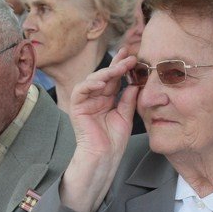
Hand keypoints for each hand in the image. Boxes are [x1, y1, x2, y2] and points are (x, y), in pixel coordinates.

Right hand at [66, 48, 138, 164]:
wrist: (104, 156)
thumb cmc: (114, 140)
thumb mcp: (126, 115)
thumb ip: (129, 98)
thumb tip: (135, 81)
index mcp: (108, 99)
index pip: (115, 79)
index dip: (123, 67)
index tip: (134, 57)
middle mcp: (96, 97)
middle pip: (105, 76)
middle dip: (116, 64)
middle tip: (128, 56)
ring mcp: (86, 101)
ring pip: (93, 79)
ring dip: (106, 72)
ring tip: (119, 68)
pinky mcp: (77, 106)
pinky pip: (81, 90)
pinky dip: (90, 84)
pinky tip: (103, 83)